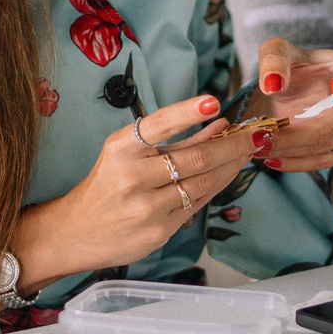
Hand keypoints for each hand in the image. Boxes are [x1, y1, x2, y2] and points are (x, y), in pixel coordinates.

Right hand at [9, 92, 252, 290]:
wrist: (77, 232)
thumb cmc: (107, 185)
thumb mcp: (128, 154)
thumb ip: (174, 139)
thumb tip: (218, 121)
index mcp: (121, 149)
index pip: (158, 125)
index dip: (186, 112)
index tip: (212, 101)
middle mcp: (132, 177)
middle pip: (195, 158)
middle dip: (232, 145)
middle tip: (256, 134)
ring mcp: (147, 207)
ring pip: (204, 182)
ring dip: (231, 165)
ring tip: (248, 151)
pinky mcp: (159, 230)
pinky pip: (199, 204)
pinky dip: (217, 186)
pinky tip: (228, 173)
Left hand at [243, 39, 332, 172]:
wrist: (290, 91)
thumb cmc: (293, 67)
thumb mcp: (278, 52)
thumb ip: (274, 60)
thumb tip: (273, 84)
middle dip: (296, 134)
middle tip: (261, 137)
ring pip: (325, 148)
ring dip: (290, 150)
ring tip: (258, 146)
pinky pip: (321, 162)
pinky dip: (294, 162)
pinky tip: (270, 156)